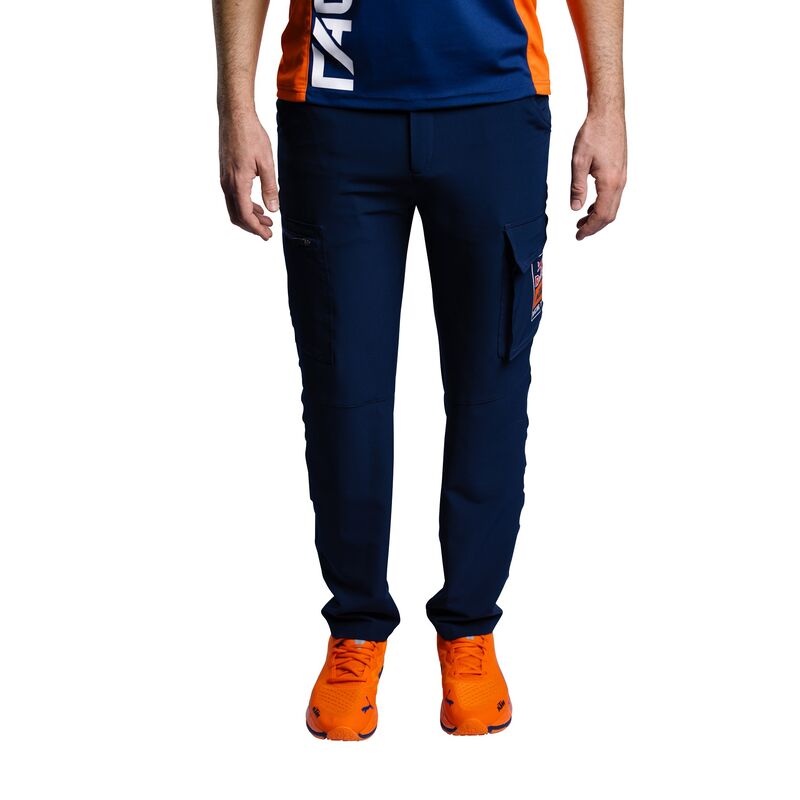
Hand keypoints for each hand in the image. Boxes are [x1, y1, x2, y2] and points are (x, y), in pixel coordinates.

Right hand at [219, 110, 278, 239]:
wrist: (234, 116)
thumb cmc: (251, 136)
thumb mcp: (267, 163)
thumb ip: (270, 188)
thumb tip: (274, 210)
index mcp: (238, 183)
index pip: (245, 215)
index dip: (256, 228)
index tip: (268, 235)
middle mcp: (227, 183)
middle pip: (237, 216)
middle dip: (252, 227)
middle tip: (268, 232)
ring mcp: (224, 179)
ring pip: (234, 208)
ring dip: (249, 217)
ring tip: (266, 220)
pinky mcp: (225, 173)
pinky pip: (233, 197)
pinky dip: (244, 206)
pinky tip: (257, 205)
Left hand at [570, 110, 626, 240]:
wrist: (608, 113)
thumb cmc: (593, 134)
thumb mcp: (578, 162)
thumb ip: (577, 187)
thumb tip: (576, 209)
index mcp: (610, 182)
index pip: (602, 214)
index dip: (590, 228)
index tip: (579, 235)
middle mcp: (620, 181)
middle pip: (610, 214)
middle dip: (595, 226)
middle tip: (579, 233)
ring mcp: (622, 176)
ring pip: (613, 205)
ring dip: (598, 216)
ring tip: (582, 222)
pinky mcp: (621, 170)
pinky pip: (614, 195)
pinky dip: (602, 205)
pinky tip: (590, 205)